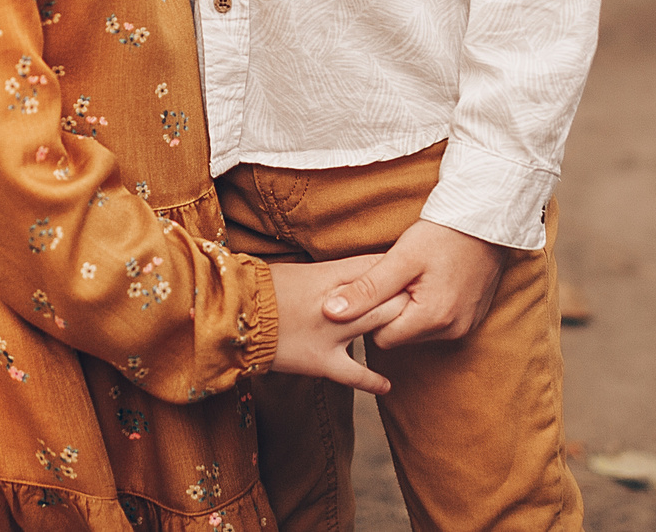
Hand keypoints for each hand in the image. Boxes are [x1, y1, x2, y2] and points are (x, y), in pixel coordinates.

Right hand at [268, 255, 411, 393]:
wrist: (234, 312)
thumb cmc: (263, 287)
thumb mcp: (300, 271)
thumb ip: (331, 275)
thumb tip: (355, 275)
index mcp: (329, 275)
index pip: (376, 267)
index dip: (397, 270)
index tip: (412, 271)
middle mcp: (337, 304)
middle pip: (387, 296)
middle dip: (406, 297)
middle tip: (421, 299)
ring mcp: (332, 334)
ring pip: (378, 328)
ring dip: (395, 328)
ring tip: (410, 330)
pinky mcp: (321, 361)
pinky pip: (355, 375)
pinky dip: (373, 382)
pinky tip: (387, 386)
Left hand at [320, 220, 505, 348]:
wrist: (486, 220)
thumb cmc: (443, 234)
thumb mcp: (400, 258)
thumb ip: (366, 289)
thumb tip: (330, 312)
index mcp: (432, 318)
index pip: (381, 338)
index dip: (373, 312)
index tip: (377, 286)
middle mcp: (452, 330)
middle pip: (401, 336)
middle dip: (391, 311)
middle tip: (396, 278)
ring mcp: (464, 327)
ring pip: (418, 331)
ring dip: (410, 310)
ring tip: (414, 278)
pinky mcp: (471, 320)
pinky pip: (438, 325)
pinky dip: (428, 308)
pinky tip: (430, 282)